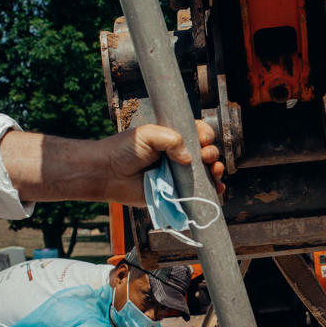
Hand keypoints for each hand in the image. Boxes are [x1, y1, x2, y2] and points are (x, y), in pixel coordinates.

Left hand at [102, 122, 223, 207]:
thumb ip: (171, 140)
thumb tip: (189, 158)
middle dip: (212, 153)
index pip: (198, 133)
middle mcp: (179, 156)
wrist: (108, 173)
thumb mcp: (148, 135)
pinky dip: (212, 191)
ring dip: (216, 171)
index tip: (203, 139)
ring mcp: (179, 175)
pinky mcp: (176, 193)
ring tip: (214, 171)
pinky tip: (217, 189)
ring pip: (207, 173)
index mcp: (173, 138)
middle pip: (206, 153)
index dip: (206, 134)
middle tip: (206, 156)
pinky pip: (199, 193)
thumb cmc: (124, 150)